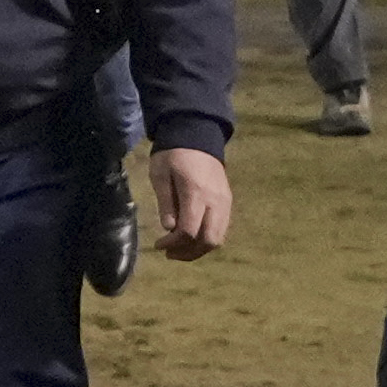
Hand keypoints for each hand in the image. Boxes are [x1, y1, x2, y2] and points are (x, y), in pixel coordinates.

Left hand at [151, 145, 233, 260]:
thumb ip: (165, 202)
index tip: (158, 245)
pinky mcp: (228, 201)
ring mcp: (225, 202)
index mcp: (196, 193)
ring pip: (218, 238)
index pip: (189, 230)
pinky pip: (222, 229)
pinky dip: (207, 239)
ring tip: (180, 249)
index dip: (173, 244)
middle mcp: (215, 201)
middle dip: (188, 252)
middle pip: (208, 240)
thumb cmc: (173, 154)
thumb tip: (169, 229)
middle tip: (170, 252)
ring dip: (199, 249)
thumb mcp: (160, 175)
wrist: (197, 134)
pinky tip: (192, 237)